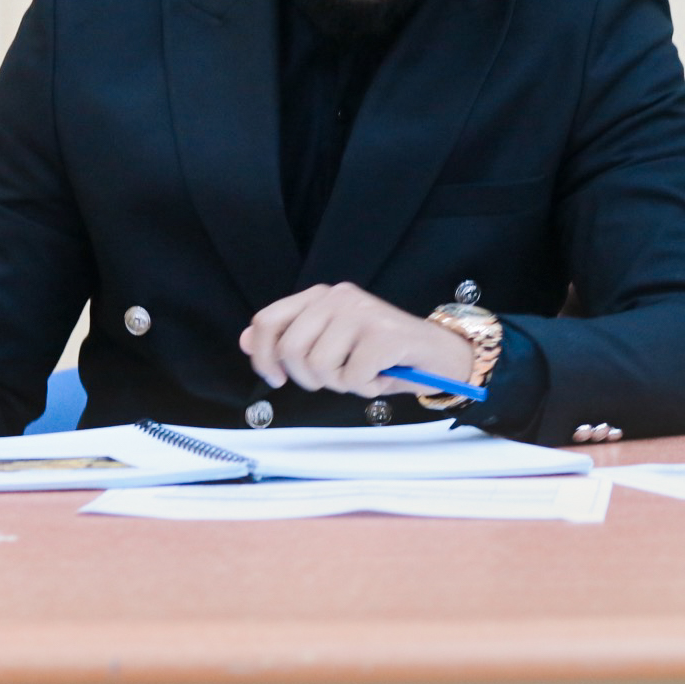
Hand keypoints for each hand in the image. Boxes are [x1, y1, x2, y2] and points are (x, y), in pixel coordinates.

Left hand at [240, 282, 473, 398]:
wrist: (438, 355)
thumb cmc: (383, 354)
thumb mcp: (330, 345)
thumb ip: (291, 339)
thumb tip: (246, 341)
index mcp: (321, 296)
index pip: (267, 321)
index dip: (262, 356)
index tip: (276, 378)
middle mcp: (339, 297)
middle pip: (291, 350)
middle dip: (309, 377)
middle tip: (336, 378)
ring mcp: (362, 313)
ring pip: (320, 366)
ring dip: (341, 383)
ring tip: (362, 374)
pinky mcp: (384, 335)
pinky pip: (353, 377)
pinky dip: (367, 387)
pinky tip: (382, 376)